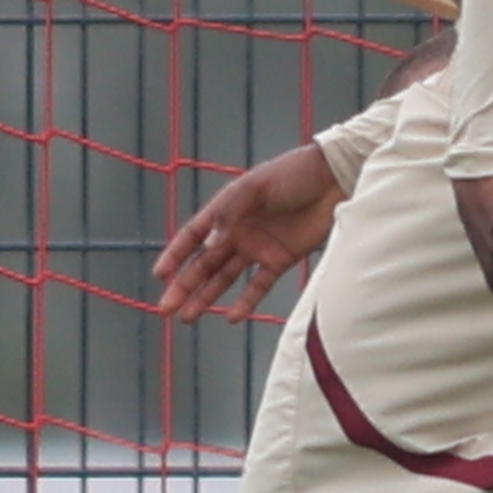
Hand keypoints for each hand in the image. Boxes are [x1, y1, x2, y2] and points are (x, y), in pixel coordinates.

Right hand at [154, 137, 344, 321]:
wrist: (333, 179)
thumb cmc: (292, 175)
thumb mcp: (256, 188)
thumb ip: (231, 215)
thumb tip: (209, 245)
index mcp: (226, 210)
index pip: (193, 236)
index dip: (175, 255)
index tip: (160, 275)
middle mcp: (237, 232)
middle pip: (204, 263)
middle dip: (184, 286)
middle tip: (166, 309)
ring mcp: (257, 247)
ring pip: (225, 278)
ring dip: (206, 298)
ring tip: (188, 317)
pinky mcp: (280, 260)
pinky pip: (258, 285)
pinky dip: (245, 301)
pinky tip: (231, 316)